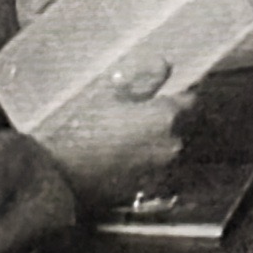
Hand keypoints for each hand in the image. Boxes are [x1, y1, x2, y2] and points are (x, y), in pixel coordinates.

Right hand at [29, 57, 183, 208]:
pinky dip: (149, 161)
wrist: (60, 176)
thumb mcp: (110, 95)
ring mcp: (162, 169)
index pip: (191, 100)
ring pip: (172, 148)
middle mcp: (172, 144)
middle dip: (173, 118)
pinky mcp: (150, 189)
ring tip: (134, 135)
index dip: (180, 94)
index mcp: (167, 116)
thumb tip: (166, 63)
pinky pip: (158, 169)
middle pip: (185, 126)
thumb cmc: (82, 129)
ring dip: (161, 140)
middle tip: (147, 112)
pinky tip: (128, 156)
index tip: (168, 91)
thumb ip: (145, 79)